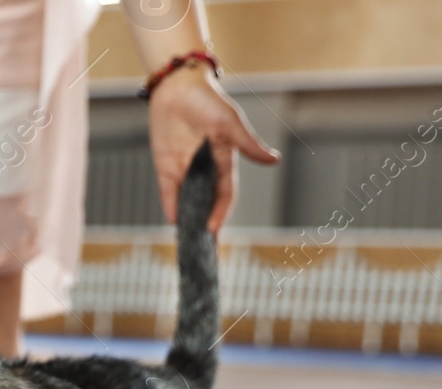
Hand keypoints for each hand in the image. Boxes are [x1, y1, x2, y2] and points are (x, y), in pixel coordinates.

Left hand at [147, 66, 278, 232]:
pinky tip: (173, 223)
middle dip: (207, 225)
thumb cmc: (208, 100)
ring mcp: (185, 169)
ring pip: (188, 202)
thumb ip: (248, 145)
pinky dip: (171, 207)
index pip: (225, 194)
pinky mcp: (166, 166)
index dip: (220, 212)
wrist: (178, 87)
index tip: (213, 229)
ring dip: (189, 221)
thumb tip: (274, 160)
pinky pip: (169, 192)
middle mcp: (205, 170)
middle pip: (207, 204)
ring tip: (189, 243)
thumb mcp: (230, 123)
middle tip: (205, 250)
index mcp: (224, 162)